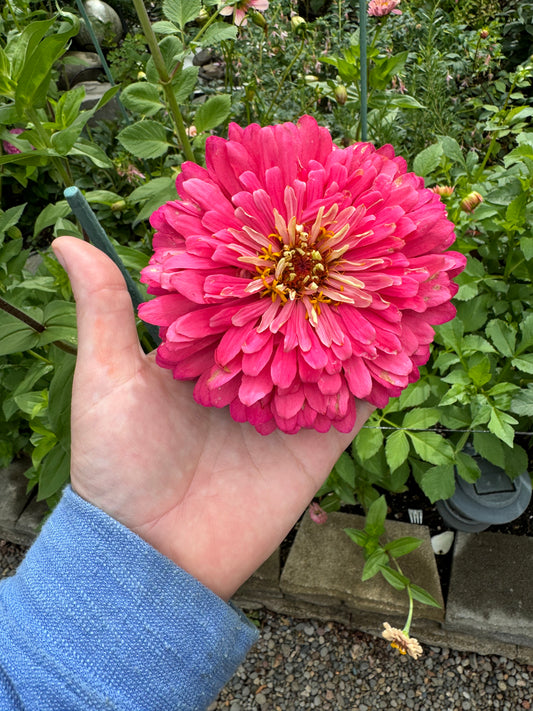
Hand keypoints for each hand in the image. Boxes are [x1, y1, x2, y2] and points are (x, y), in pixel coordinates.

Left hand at [52, 236, 373, 600]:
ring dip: (362, 314)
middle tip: (349, 220)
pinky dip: (382, 370)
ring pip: (333, 348)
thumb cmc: (116, 467)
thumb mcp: (104, 379)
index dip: (260, 248)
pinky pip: (357, 400)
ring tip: (392, 263)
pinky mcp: (317, 442)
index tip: (282, 199)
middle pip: (293, 311)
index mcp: (206, 348)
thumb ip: (103, 309)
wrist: (152, 555)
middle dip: (320, 274)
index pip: (240, 286)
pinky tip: (407, 333)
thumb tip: (65, 236)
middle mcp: (252, 368)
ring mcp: (288, 403)